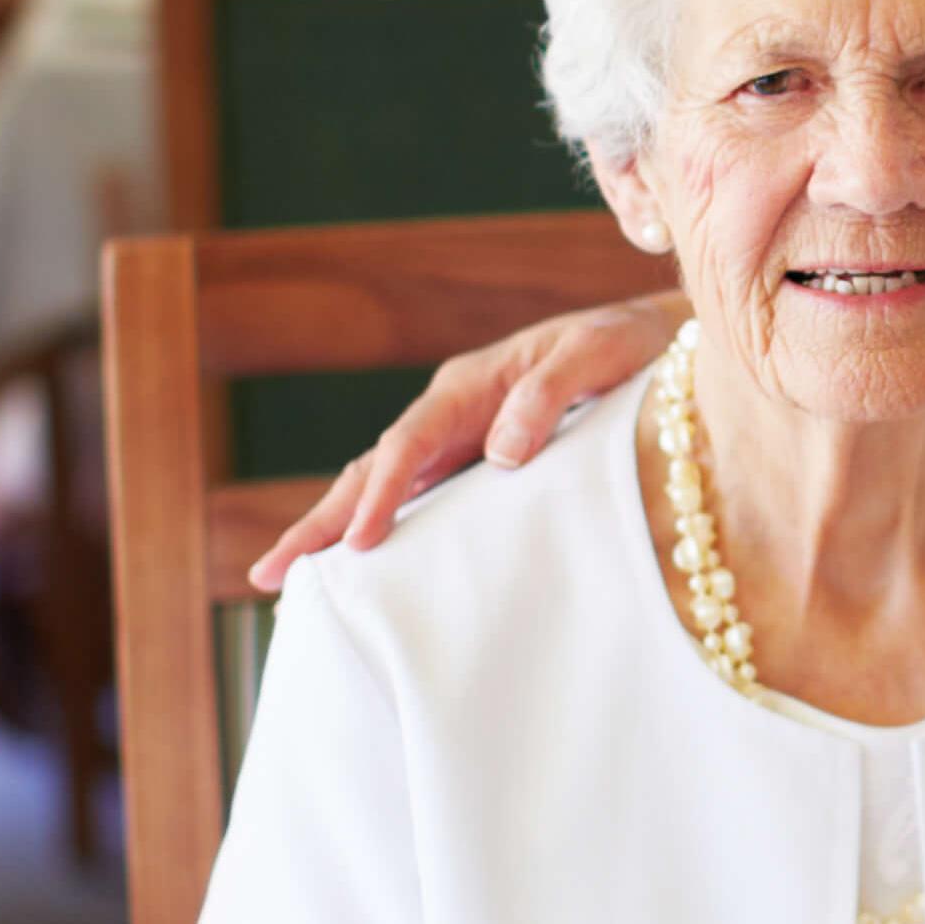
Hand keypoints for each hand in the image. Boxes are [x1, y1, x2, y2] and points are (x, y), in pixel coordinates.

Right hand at [245, 295, 684, 590]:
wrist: (654, 341)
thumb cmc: (628, 344)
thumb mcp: (598, 352)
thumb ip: (549, 394)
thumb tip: (500, 453)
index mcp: (468, 386)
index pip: (407, 446)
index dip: (380, 494)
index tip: (360, 543)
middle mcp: (450, 414)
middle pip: (369, 470)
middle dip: (321, 521)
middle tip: (270, 574)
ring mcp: (458, 442)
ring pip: (382, 488)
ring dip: (337, 530)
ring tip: (291, 581)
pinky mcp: (476, 466)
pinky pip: (419, 502)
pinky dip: (382, 530)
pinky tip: (364, 570)